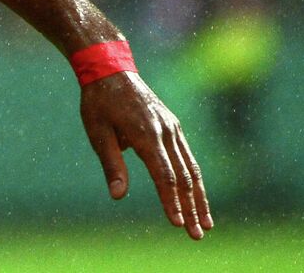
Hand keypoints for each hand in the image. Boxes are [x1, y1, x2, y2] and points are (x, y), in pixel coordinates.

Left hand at [81, 71, 211, 239]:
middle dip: (192, 207)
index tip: (177, 223)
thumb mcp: (98, 132)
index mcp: (146, 133)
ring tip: (206, 223)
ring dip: (199, 197)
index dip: (171, 200)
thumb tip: (117, 196)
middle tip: (197, 235)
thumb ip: (111, 164)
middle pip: (184, 176)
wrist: (110, 69)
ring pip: (191, 167)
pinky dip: (194, 179)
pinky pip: (187, 156)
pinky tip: (198, 197)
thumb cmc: (99, 102)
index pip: (164, 175)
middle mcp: (165, 131)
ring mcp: (172, 128)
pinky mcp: (173, 126)